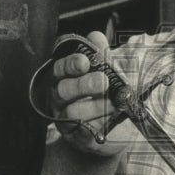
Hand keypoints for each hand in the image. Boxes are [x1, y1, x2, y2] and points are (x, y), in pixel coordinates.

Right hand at [51, 31, 136, 155]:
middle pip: (64, 89)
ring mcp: (65, 119)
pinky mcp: (76, 137)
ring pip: (72, 111)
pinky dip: (97, 124)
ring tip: (113, 103)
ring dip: (94, 106)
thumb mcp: (107, 73)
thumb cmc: (105, 97)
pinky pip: (82, 131)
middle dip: (84, 84)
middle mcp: (60, 98)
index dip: (71, 64)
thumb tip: (95, 36)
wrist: (114, 132)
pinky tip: (109, 118)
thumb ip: (101, 55)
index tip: (85, 61)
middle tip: (103, 81)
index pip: (60, 68)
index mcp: (65, 78)